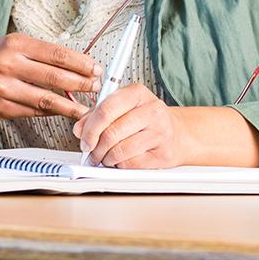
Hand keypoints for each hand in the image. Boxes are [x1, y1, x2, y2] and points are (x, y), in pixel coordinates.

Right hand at [0, 33, 100, 120]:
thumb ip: (45, 55)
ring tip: (86, 107)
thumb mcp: (18, 45)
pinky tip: (64, 111)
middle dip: (80, 83)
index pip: (56, 54)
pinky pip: (34, 111)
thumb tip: (80, 67)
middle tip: (95, 86)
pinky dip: (53, 112)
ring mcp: (3, 88)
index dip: (80, 63)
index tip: (95, 68)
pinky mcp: (2, 108)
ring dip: (70, 105)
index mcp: (15, 44)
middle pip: (54, 77)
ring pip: (45, 99)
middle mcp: (7, 65)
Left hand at [74, 84, 189, 169]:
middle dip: (95, 147)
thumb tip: (80, 129)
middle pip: (111, 132)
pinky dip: (120, 166)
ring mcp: (160, 133)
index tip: (83, 138)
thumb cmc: (146, 120)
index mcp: (137, 93)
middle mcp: (151, 110)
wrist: (178, 133)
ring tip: (105, 157)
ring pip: (120, 150)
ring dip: (106, 159)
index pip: (106, 109)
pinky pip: (131, 164)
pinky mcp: (163, 154)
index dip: (90, 128)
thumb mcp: (123, 108)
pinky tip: (120, 161)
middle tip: (91, 153)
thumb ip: (98, 115)